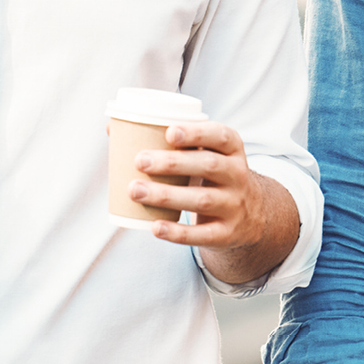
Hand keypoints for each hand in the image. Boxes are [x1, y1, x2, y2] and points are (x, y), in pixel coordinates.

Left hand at [131, 123, 301, 286]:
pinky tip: (155, 227)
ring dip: (165, 195)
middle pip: (208, 165)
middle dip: (171, 163)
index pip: (221, 135)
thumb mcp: (204, 154)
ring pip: (201, 200)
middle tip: (139, 161)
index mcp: (232, 149)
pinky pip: (202, 234)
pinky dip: (177, 232)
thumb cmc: (211, 175)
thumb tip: (112, 129)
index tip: (168, 132)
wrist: (251, 216)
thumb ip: (169, 141)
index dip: (197, 132)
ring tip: (135, 191)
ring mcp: (235, 205)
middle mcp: (238, 175)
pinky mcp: (227, 233)